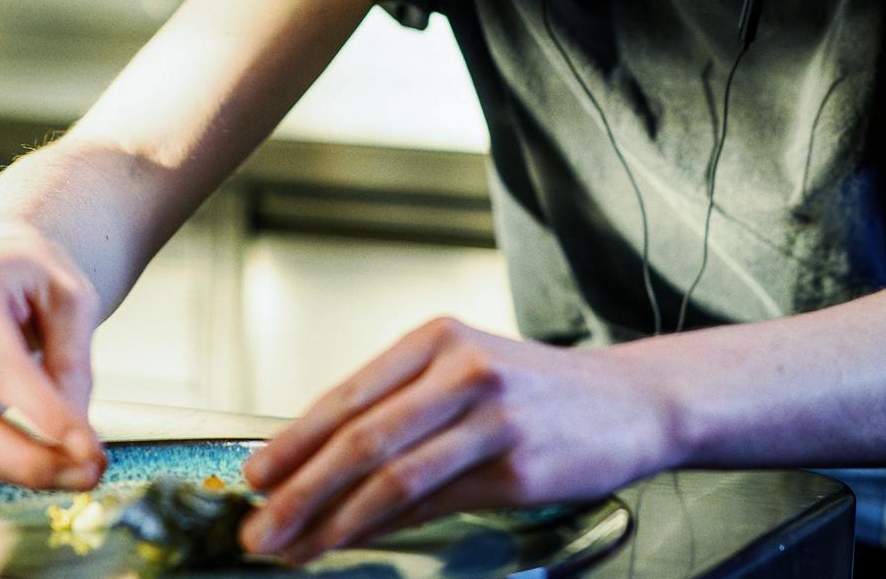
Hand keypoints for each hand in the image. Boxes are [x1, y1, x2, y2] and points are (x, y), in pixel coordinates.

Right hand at [0, 226, 107, 489]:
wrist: (6, 269)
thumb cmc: (38, 280)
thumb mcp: (74, 303)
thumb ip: (72, 364)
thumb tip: (73, 436)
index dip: (42, 411)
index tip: (87, 444)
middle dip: (30, 458)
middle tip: (88, 472)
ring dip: (20, 471)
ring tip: (77, 471)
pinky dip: (5, 467)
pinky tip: (47, 462)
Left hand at [235, 317, 674, 564]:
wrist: (633, 402)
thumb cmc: (535, 391)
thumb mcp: (464, 374)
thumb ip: (398, 409)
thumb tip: (317, 464)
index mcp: (436, 339)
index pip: (347, 396)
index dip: (293, 442)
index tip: (253, 478)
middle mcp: (460, 370)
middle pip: (360, 436)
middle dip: (298, 488)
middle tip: (258, 524)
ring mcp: (491, 417)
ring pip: (392, 474)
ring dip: (331, 518)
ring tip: (292, 546)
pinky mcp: (517, 466)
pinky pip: (436, 503)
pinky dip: (385, 528)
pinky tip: (353, 543)